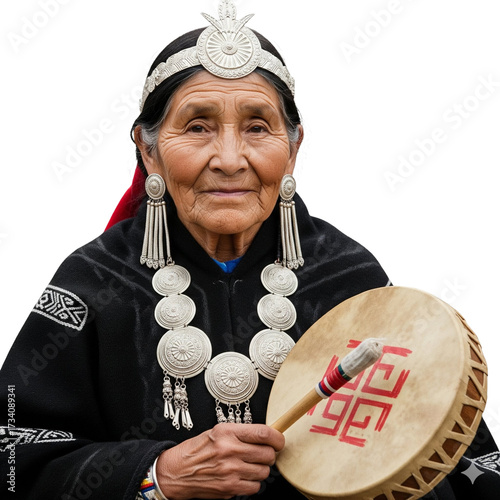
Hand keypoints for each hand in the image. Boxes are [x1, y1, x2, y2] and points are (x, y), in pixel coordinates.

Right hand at [155, 423, 284, 498]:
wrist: (177, 471)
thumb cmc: (198, 449)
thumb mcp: (217, 431)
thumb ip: (241, 433)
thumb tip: (267, 436)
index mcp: (227, 432)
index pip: (263, 433)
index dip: (277, 437)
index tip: (279, 440)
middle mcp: (230, 450)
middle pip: (268, 454)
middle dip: (269, 454)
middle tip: (263, 453)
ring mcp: (230, 471)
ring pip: (264, 471)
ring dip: (260, 468)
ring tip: (249, 464)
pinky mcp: (230, 488)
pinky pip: (255, 487)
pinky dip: (252, 482)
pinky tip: (242, 476)